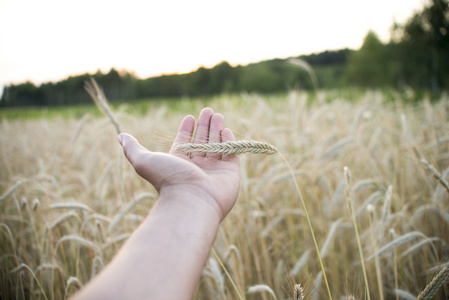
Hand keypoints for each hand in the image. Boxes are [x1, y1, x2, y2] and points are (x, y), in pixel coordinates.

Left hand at [118, 107, 239, 220]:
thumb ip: (133, 148)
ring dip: (217, 129)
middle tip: (208, 110)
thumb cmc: (168, 180)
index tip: (189, 117)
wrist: (191, 201)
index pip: (184, 143)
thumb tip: (120, 136)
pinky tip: (227, 130)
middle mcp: (196, 168)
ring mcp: (214, 171)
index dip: (186, 130)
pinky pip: (230, 155)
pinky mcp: (230, 174)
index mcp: (179, 164)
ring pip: (216, 146)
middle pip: (202, 141)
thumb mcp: (144, 160)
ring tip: (217, 115)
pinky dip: (229, 142)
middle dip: (204, 125)